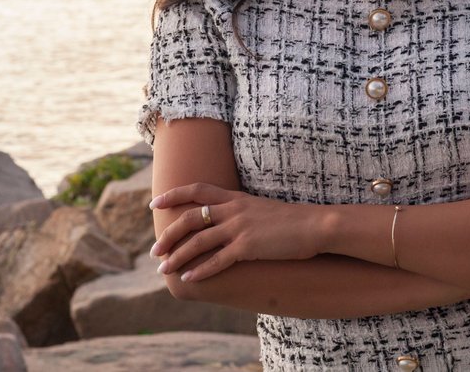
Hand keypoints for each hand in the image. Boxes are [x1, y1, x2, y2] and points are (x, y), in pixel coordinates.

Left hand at [149, 183, 321, 282]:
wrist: (316, 225)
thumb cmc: (292, 220)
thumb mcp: (261, 209)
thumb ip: (241, 212)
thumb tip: (226, 222)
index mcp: (236, 198)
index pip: (197, 190)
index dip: (173, 195)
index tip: (154, 203)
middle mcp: (234, 210)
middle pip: (190, 219)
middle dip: (168, 236)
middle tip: (153, 251)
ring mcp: (240, 228)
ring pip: (198, 242)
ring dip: (177, 257)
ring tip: (163, 270)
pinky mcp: (248, 247)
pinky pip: (217, 261)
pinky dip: (200, 271)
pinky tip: (188, 279)